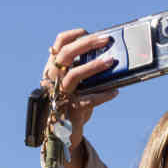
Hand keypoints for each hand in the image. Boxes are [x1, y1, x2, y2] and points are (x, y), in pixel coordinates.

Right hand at [41, 28, 119, 167]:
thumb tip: (109, 57)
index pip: (58, 45)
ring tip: (112, 62)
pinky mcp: (70, 111)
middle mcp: (52, 80)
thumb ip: (85, 72)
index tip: (87, 32)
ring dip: (94, 66)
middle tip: (106, 39)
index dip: (72, 36)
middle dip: (87, 44)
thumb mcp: (75, 86)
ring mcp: (60, 95)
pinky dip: (103, 95)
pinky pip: (88, 100)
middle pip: (66, 55)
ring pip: (74, 75)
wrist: (62, 136)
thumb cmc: (72, 105)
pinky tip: (115, 91)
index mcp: (53, 70)